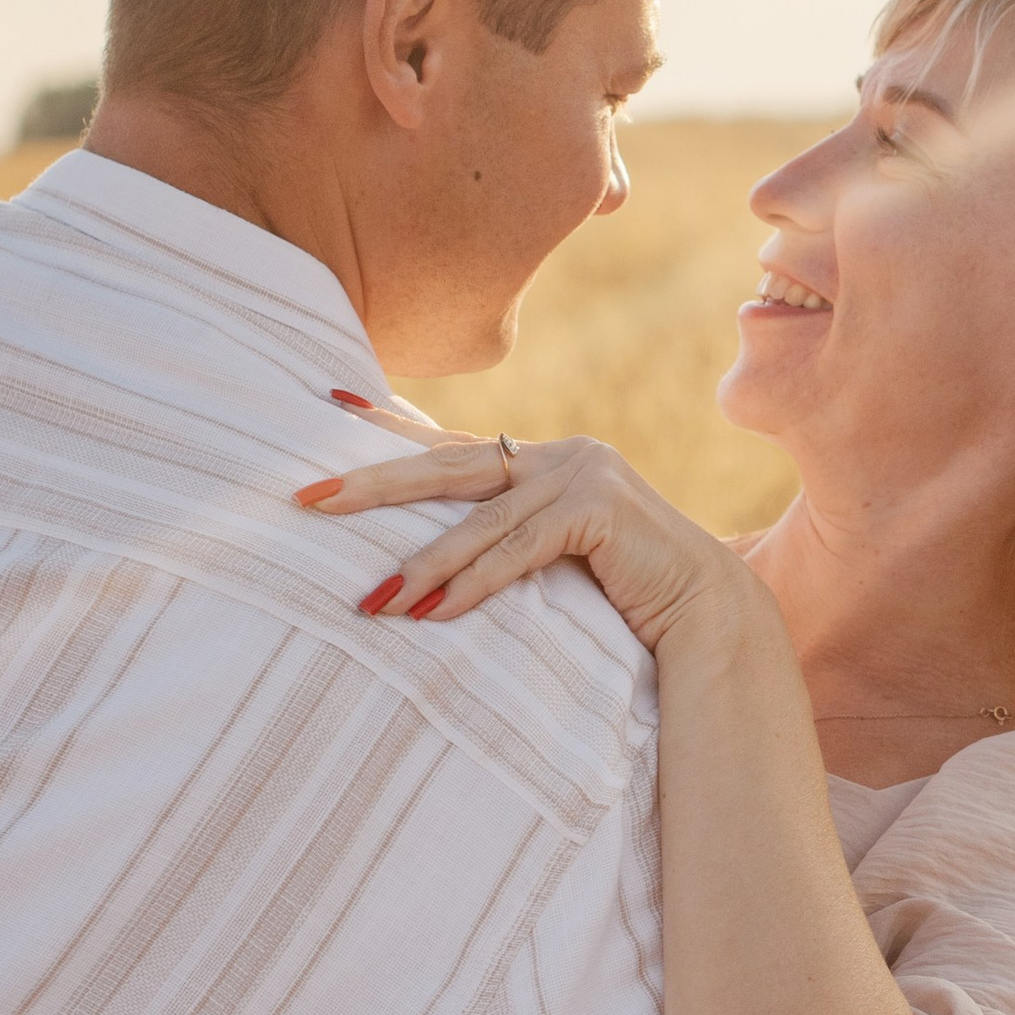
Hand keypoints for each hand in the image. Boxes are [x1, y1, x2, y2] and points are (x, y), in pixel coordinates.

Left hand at [299, 417, 751, 658]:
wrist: (706, 612)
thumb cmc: (624, 598)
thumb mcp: (552, 561)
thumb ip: (503, 544)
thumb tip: (423, 571)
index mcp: (542, 459)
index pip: (450, 440)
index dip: (389, 425)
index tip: (329, 401)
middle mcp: (558, 453)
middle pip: (446, 464)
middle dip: (372, 485)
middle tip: (308, 500)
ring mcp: (580, 474)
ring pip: (477, 519)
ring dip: (419, 565)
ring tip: (370, 599)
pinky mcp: (598, 509)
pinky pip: (518, 550)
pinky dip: (472, 585)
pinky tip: (433, 613)